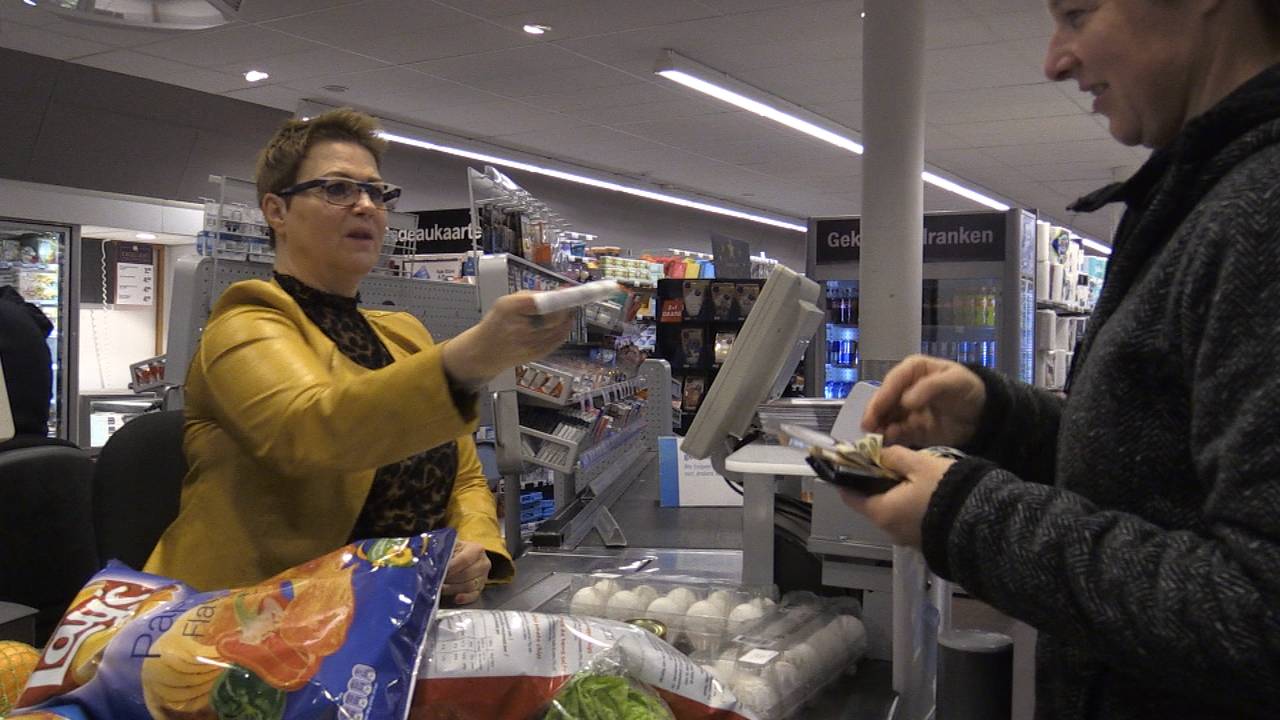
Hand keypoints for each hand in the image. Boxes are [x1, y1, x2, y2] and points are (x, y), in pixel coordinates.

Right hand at [441, 293, 574, 386]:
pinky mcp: (537, 354)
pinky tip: (566, 323)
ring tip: (569, 310)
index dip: (556, 297)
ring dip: (568, 318)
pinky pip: (558, 340)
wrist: (485, 352)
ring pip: (559, 329)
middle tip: (570, 300)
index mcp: (508, 309)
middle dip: (565, 307)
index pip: (538, 301)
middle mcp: (519, 328)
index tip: (567, 291)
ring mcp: (529, 343)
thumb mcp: (505, 302)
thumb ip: (529, 296)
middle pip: (554, 316)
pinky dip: (564, 330)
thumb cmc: (497, 324)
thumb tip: (557, 292)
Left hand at [442, 540, 491, 604]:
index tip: (438, 571)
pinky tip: (456, 598)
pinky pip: (473, 595)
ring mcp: (483, 577)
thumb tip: (435, 561)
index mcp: (477, 550)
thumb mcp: (452, 546)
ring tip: (440, 588)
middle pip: (466, 574)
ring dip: (452, 588)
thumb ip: (446, 552)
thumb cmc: (457, 551)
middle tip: (436, 580)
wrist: (466, 557)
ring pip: (468, 586)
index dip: (451, 567)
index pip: (464, 560)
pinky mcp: (480, 589)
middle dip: (449, 579)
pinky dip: (464, 598)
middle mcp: (483, 563)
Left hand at [839, 445, 954, 547]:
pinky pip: (907, 520)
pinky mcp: (923, 541)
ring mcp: (906, 539)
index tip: (854, 462)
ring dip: (894, 494)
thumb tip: (878, 453)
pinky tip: (922, 492)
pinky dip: (907, 506)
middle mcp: (888, 530)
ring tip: (908, 474)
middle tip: (887, 462)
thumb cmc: (944, 491)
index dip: (848, 477)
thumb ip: (894, 456)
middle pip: (871, 503)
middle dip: (875, 483)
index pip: (849, 496)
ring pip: (891, 511)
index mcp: (880, 511)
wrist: (981, 522)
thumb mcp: (919, 464)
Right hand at [861, 354, 985, 447]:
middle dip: (875, 414)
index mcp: (912, 370)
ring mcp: (905, 410)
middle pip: (884, 400)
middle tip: (867, 428)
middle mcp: (904, 389)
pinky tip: (886, 445)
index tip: (875, 412)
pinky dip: (889, 439)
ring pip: (886, 418)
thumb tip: (905, 401)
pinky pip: (896, 434)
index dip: (882, 396)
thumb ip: (930, 387)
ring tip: (875, 439)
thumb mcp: (954, 382)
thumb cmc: (968, 390)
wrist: (983, 415)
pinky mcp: (910, 429)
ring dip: (879, 428)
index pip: (892, 382)